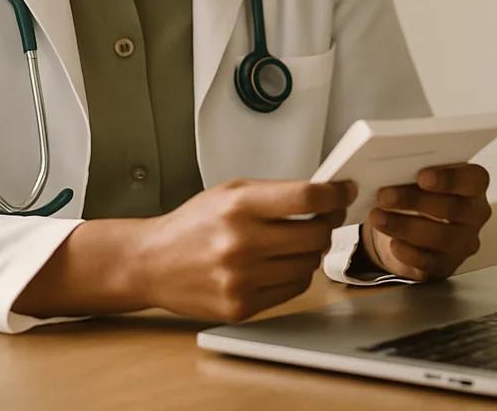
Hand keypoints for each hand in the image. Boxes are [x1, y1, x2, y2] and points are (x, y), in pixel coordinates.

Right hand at [134, 177, 356, 321]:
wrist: (152, 263)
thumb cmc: (192, 225)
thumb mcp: (230, 191)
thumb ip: (275, 192)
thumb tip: (324, 194)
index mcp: (239, 205)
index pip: (308, 197)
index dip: (335, 193)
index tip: (344, 191)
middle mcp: (241, 243)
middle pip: (316, 233)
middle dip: (327, 223)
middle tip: (324, 217)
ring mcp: (242, 278)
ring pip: (309, 264)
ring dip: (310, 251)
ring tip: (292, 242)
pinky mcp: (242, 306)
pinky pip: (294, 289)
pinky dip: (295, 275)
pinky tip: (278, 264)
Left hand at [363, 162, 491, 280]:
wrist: (411, 226)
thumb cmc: (419, 193)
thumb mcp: (416, 177)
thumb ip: (409, 172)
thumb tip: (384, 173)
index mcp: (472, 185)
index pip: (474, 179)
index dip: (450, 178)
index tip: (422, 177)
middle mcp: (474, 214)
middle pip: (453, 208)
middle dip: (415, 201)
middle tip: (385, 196)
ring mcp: (463, 242)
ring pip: (441, 237)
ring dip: (405, 227)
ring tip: (378, 218)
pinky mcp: (447, 265)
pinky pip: (431, 262)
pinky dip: (409, 253)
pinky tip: (393, 243)